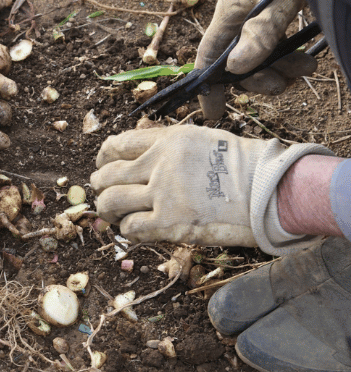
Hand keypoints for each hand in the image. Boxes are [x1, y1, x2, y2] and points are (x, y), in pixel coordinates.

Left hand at [90, 125, 330, 252]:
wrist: (272, 190)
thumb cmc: (243, 168)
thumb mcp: (201, 141)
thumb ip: (167, 147)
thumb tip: (136, 159)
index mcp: (167, 140)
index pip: (116, 145)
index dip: (103, 159)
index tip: (103, 168)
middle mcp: (160, 163)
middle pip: (107, 175)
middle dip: (100, 186)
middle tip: (104, 195)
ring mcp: (163, 193)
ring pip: (111, 202)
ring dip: (107, 211)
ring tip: (113, 216)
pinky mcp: (170, 222)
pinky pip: (130, 228)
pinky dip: (128, 231)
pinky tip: (137, 231)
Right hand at [195, 0, 313, 118]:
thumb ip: (259, 32)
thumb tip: (235, 69)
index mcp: (228, 13)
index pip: (207, 58)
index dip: (208, 86)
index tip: (214, 113)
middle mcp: (239, 19)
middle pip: (237, 64)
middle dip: (259, 79)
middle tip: (285, 83)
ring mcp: (258, 18)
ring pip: (260, 59)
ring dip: (281, 70)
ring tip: (307, 68)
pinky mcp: (277, 16)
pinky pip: (276, 49)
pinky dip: (290, 59)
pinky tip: (308, 59)